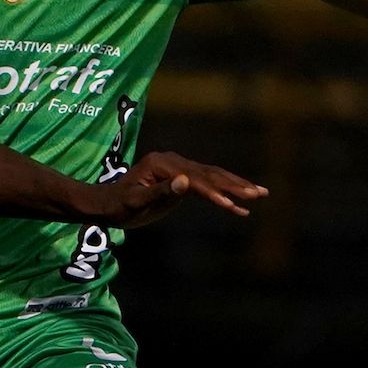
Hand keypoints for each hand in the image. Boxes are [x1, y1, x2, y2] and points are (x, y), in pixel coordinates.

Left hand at [88, 153, 268, 228]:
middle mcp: (173, 161)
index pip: (195, 180)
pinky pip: (207, 182)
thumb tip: (185, 182)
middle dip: (236, 186)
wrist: (106, 203)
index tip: (231, 205)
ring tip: (261, 194)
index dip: (214, 193)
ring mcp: (179, 167)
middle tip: (260, 194)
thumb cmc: (118, 206)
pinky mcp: (181, 176)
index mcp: (163, 165)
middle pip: (210, 174)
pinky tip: (239, 202)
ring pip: (213, 176)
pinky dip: (225, 191)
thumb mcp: (136, 202)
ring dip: (237, 186)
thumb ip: (160, 192)